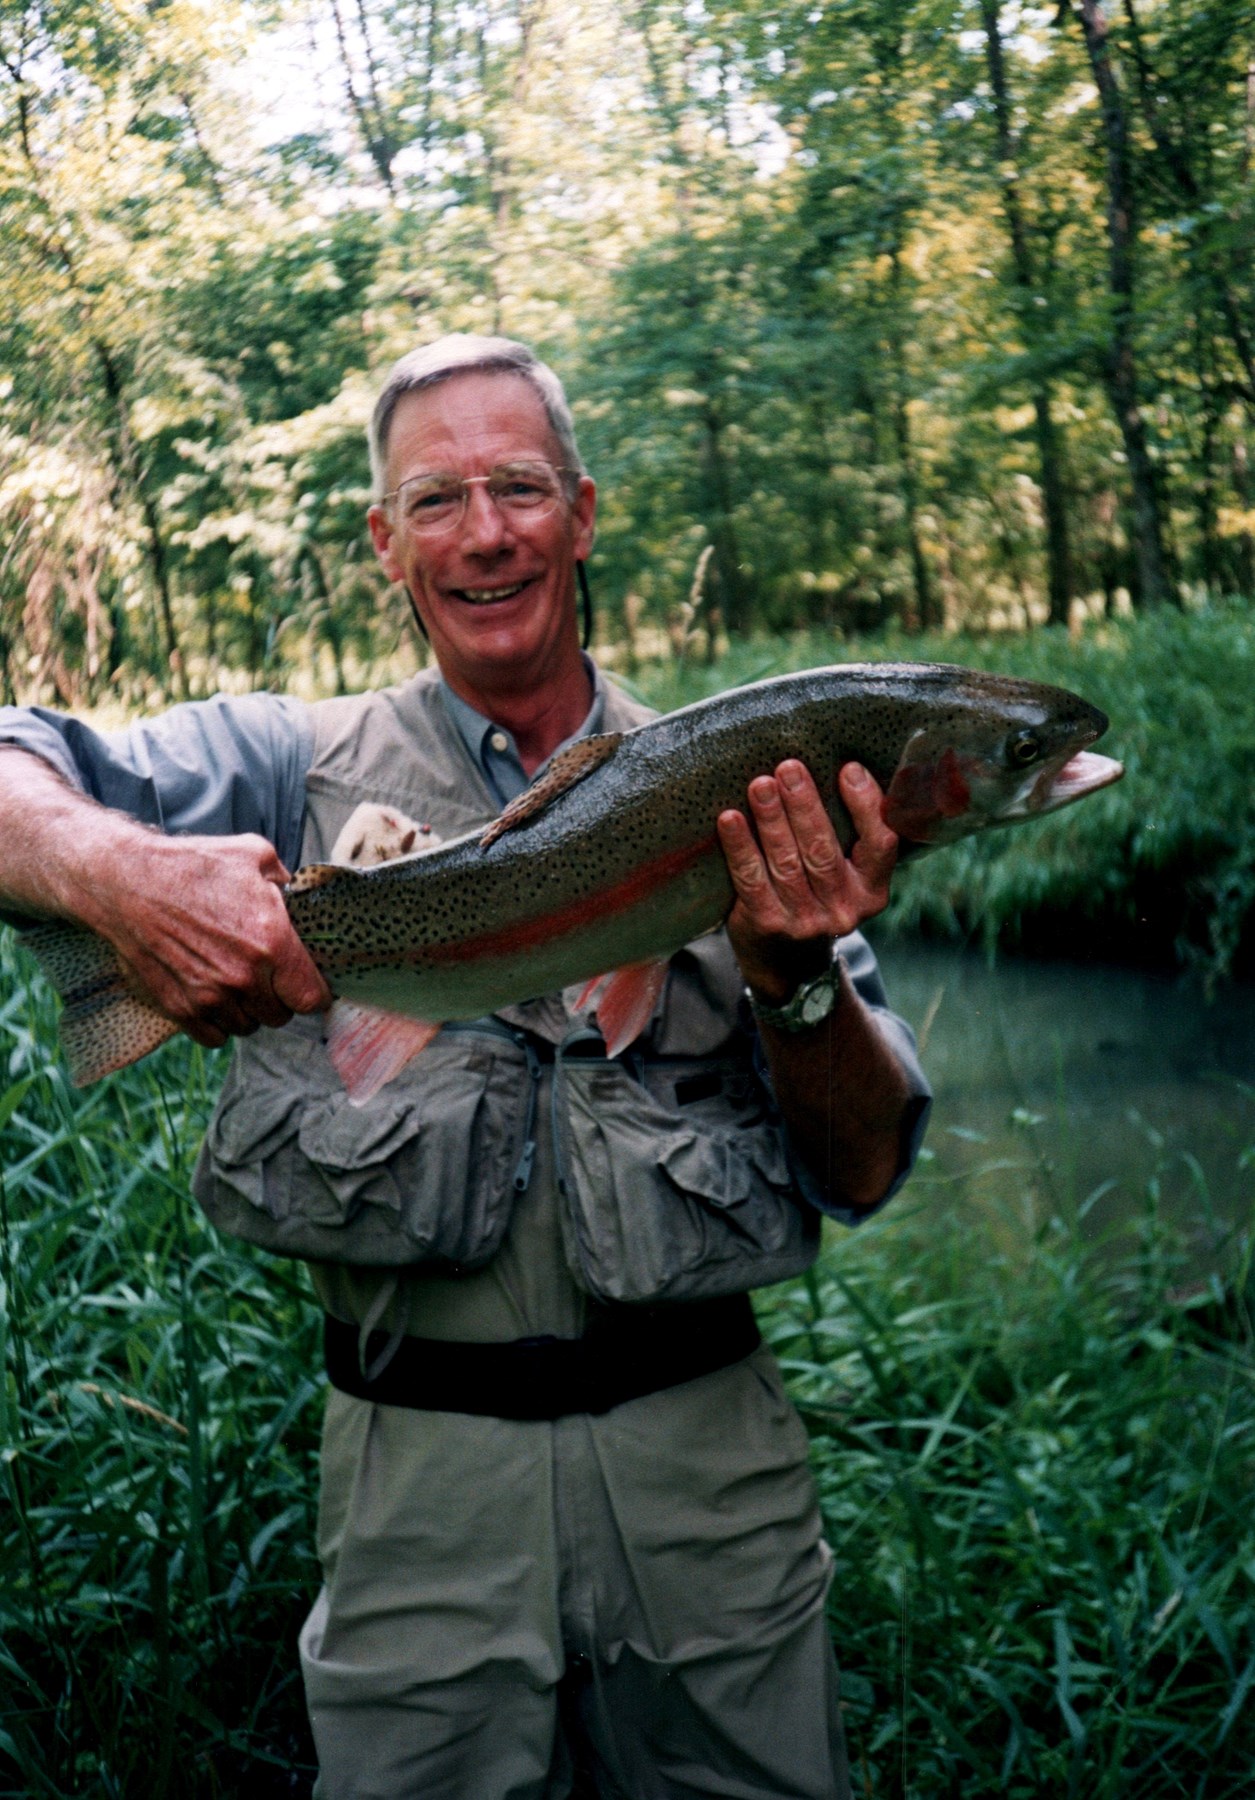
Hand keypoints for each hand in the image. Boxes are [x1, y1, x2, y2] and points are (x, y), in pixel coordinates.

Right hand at [83, 831, 331, 1047]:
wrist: (127, 882)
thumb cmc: (191, 865)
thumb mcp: (253, 855)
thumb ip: (285, 880)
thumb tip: (297, 896)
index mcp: (272, 942)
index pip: (311, 998)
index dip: (314, 993)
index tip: (306, 984)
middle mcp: (244, 977)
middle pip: (281, 1015)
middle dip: (278, 998)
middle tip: (266, 977)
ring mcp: (210, 997)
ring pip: (248, 1027)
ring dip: (247, 1010)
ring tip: (235, 983)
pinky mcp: (180, 1008)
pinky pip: (214, 1037)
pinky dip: (217, 1023)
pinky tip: (213, 998)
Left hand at [715, 760, 898, 1005]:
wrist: (787, 963)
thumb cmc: (817, 895)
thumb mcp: (846, 875)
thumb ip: (847, 834)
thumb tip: (834, 765)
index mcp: (872, 891)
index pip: (880, 844)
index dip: (866, 806)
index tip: (847, 768)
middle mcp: (844, 910)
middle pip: (823, 851)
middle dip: (804, 806)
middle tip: (789, 768)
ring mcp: (805, 922)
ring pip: (787, 863)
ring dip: (770, 819)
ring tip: (759, 785)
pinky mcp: (768, 926)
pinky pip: (751, 881)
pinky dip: (739, 847)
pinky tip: (729, 819)